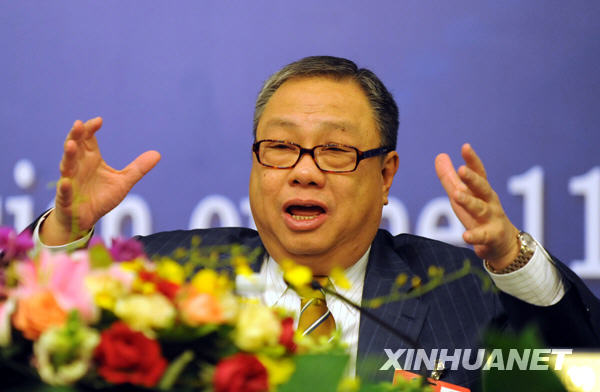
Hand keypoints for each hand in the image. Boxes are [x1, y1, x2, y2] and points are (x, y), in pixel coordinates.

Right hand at [40, 117, 160, 244]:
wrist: (84, 220)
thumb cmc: (100, 197)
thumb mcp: (123, 182)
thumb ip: (138, 169)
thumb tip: (157, 154)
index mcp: (91, 159)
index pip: (88, 139)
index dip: (91, 129)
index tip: (99, 121)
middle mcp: (78, 167)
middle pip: (74, 147)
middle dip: (76, 136)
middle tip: (79, 124)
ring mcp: (70, 181)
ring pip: (66, 165)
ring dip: (68, 156)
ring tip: (71, 145)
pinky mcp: (66, 199)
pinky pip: (64, 192)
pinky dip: (64, 187)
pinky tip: (66, 182)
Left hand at [435, 143, 518, 268]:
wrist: (502, 243)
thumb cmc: (479, 214)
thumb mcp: (463, 195)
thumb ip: (450, 177)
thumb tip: (439, 155)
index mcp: (481, 190)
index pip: (478, 172)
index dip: (472, 160)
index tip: (465, 147)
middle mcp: (489, 202)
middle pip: (482, 188)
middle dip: (472, 179)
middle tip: (461, 170)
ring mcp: (491, 219)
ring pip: (480, 209)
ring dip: (469, 202)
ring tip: (457, 195)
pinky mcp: (490, 237)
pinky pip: (482, 236)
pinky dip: (474, 236)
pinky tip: (465, 236)